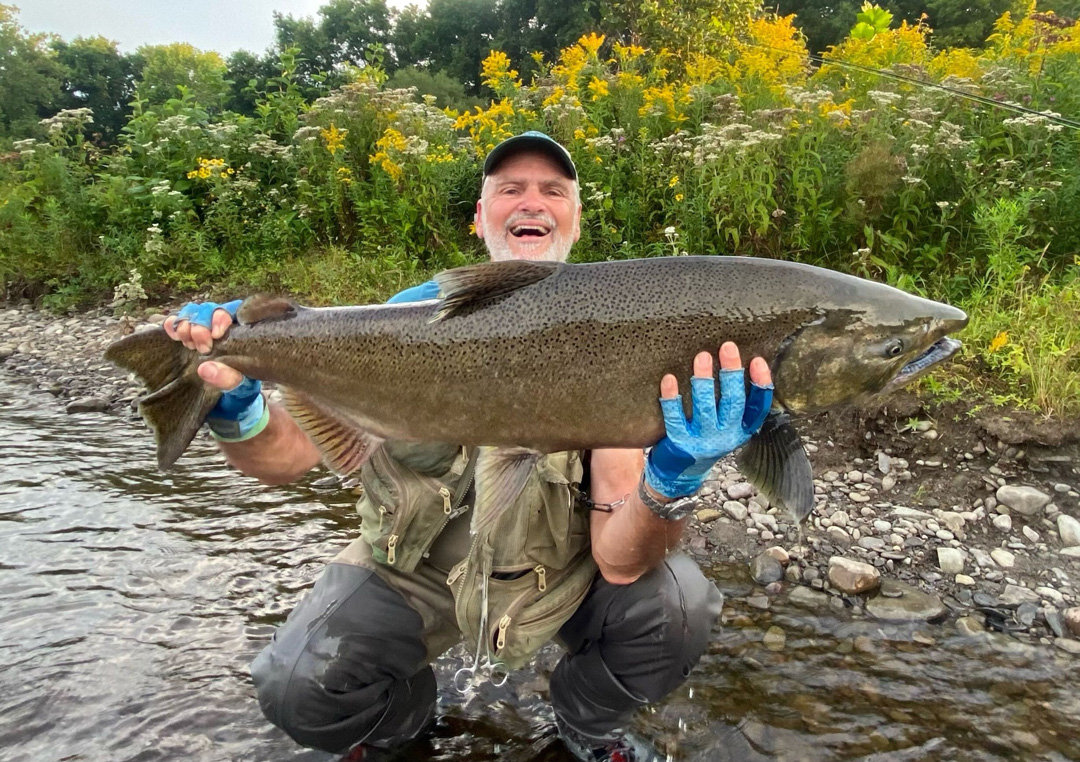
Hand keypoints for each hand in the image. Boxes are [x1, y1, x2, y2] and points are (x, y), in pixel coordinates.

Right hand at [164, 299, 245, 390]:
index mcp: (242, 328)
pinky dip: (172, 325)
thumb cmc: (240, 382)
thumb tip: (205, 368)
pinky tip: (174, 336)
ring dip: (186, 327)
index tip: (216, 335)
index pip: (233, 310)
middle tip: (203, 349)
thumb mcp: (239, 384)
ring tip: (189, 345)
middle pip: (208, 310)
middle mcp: (222, 322)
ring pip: (192, 312)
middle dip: (201, 326)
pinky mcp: (186, 332)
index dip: (221, 318)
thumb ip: (227, 377)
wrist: (228, 388)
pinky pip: (175, 320)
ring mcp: (202, 325)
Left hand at [644, 342, 772, 498]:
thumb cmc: (706, 438)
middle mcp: (725, 437)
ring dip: (704, 381)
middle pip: (733, 403)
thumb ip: (732, 402)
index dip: (760, 384)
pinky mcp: (679, 443)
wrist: (680, 472)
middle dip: (732, 374)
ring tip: (702, 357)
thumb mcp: (727, 426)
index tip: (757, 360)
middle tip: (728, 347)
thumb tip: (735, 360)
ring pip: (706, 408)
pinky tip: (669, 378)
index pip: (759, 407)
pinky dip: (672, 398)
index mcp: (741, 430)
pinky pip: (675, 417)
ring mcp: (702, 441)